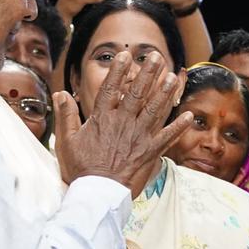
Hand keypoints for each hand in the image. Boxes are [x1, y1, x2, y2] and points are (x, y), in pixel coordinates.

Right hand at [53, 51, 192, 195]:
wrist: (97, 193)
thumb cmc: (81, 168)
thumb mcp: (66, 141)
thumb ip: (66, 116)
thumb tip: (61, 93)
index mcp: (103, 119)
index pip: (110, 89)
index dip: (118, 71)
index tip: (125, 56)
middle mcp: (123, 123)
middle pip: (137, 93)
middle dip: (148, 73)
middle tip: (157, 57)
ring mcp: (138, 137)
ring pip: (154, 110)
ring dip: (165, 93)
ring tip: (173, 77)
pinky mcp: (149, 152)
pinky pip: (167, 137)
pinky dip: (178, 127)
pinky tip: (188, 116)